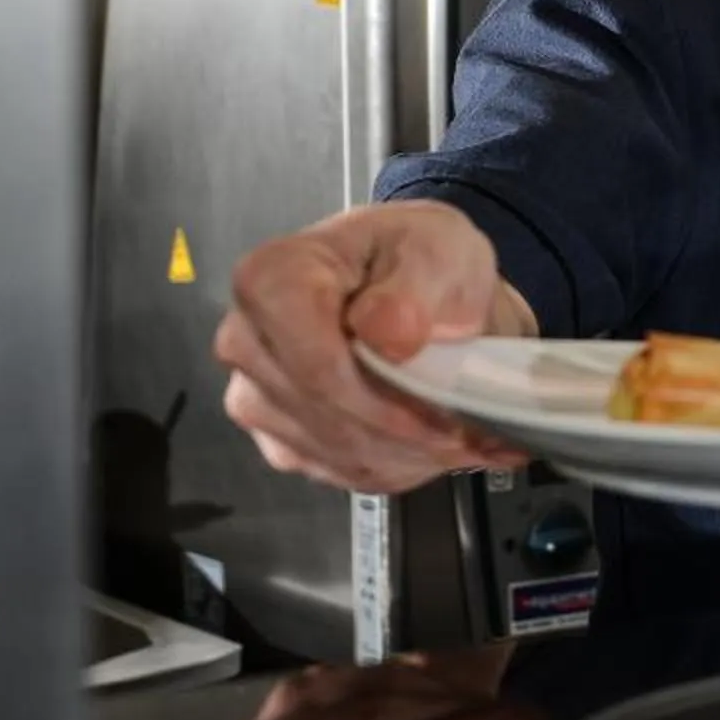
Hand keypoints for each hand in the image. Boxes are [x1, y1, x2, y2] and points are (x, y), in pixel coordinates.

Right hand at [213, 200, 536, 493]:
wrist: (419, 288)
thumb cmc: (421, 257)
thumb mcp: (438, 249)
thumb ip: (415, 286)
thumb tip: (390, 332)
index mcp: (271, 278)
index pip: (315, 367)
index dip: (383, 403)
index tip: (445, 417)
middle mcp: (245, 340)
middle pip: (323, 416)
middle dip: (404, 436)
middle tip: (473, 434)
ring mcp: (255, 394)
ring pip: (335, 451)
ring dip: (407, 455)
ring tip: (465, 436)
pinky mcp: (278, 436)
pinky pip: (337, 470)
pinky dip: (396, 466)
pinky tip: (435, 444)